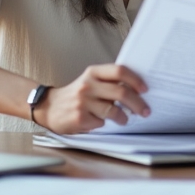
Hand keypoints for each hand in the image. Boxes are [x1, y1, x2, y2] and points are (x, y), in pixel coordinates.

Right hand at [33, 64, 149, 132]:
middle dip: (138, 103)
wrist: (48, 107)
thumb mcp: (90, 81)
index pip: (119, 71)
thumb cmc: (76, 94)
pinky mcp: (79, 117)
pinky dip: (104, 123)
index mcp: (93, 72)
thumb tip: (137, 90)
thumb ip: (109, 82)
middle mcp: (88, 84)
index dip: (135, 80)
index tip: (145, 89)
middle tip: (146, 111)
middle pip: (121, 92)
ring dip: (124, 117)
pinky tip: (100, 121)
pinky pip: (101, 122)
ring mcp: (83, 101)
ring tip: (125, 119)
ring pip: (113, 109)